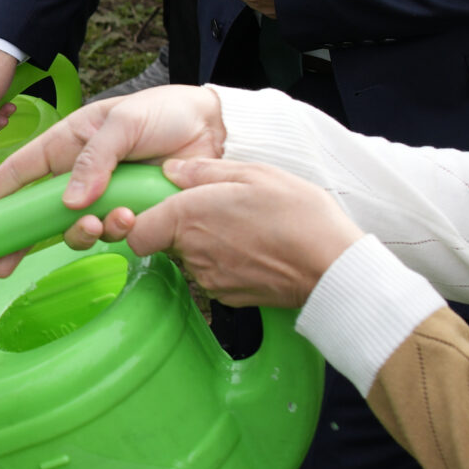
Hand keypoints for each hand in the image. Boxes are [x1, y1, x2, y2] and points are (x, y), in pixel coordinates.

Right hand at [0, 84, 229, 275]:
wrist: (213, 128)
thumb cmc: (163, 112)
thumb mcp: (123, 123)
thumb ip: (96, 159)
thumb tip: (70, 201)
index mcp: (69, 143)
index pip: (22, 168)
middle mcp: (80, 174)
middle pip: (38, 212)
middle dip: (19, 239)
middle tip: (1, 265)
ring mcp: (104, 196)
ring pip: (76, 228)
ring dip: (84, 233)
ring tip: (109, 222)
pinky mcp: (131, 213)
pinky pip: (112, 234)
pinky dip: (118, 232)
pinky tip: (133, 218)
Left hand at [61, 156, 363, 310]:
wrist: (331, 266)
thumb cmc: (297, 215)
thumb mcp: (252, 174)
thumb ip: (203, 171)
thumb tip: (171, 171)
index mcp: (188, 218)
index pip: (136, 231)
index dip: (143, 220)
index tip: (162, 208)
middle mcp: (192, 253)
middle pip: (164, 243)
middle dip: (180, 227)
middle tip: (215, 209)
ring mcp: (210, 278)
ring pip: (189, 259)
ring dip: (204, 244)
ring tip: (241, 226)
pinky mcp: (228, 297)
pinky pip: (212, 275)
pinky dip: (223, 262)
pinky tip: (252, 247)